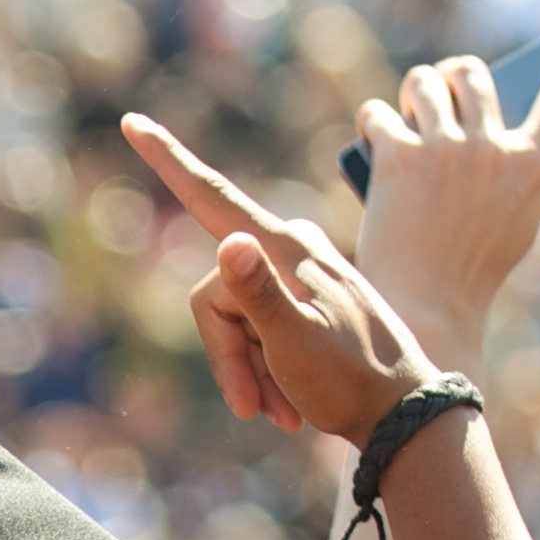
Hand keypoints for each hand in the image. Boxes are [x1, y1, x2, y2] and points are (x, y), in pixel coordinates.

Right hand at [120, 115, 451, 447]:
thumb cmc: (351, 383)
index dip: (169, 161)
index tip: (133, 122)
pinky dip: (267, 371)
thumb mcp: (297, 344)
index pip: (213, 197)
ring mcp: (300, 274)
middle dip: (228, 357)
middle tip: (251, 408)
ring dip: (250, 372)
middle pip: (217, 295)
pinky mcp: (308, 299)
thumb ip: (259, 293)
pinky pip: (261, 329)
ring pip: (237, 320)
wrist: (406, 417)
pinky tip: (289, 407)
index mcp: (287, 249)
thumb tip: (230, 241)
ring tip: (282, 414)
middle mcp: (291, 249)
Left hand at [340, 13, 539, 372]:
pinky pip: (380, 113)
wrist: (427, 303)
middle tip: (439, 98)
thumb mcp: (529, 219)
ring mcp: (445, 150)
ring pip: (424, 83)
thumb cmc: (480, 262)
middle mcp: (493, 148)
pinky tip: (372, 141)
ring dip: (413, 92)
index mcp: (533, 163)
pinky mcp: (399, 156)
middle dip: (451, 77)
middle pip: (472, 74)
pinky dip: (373, 124)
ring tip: (407, 117)